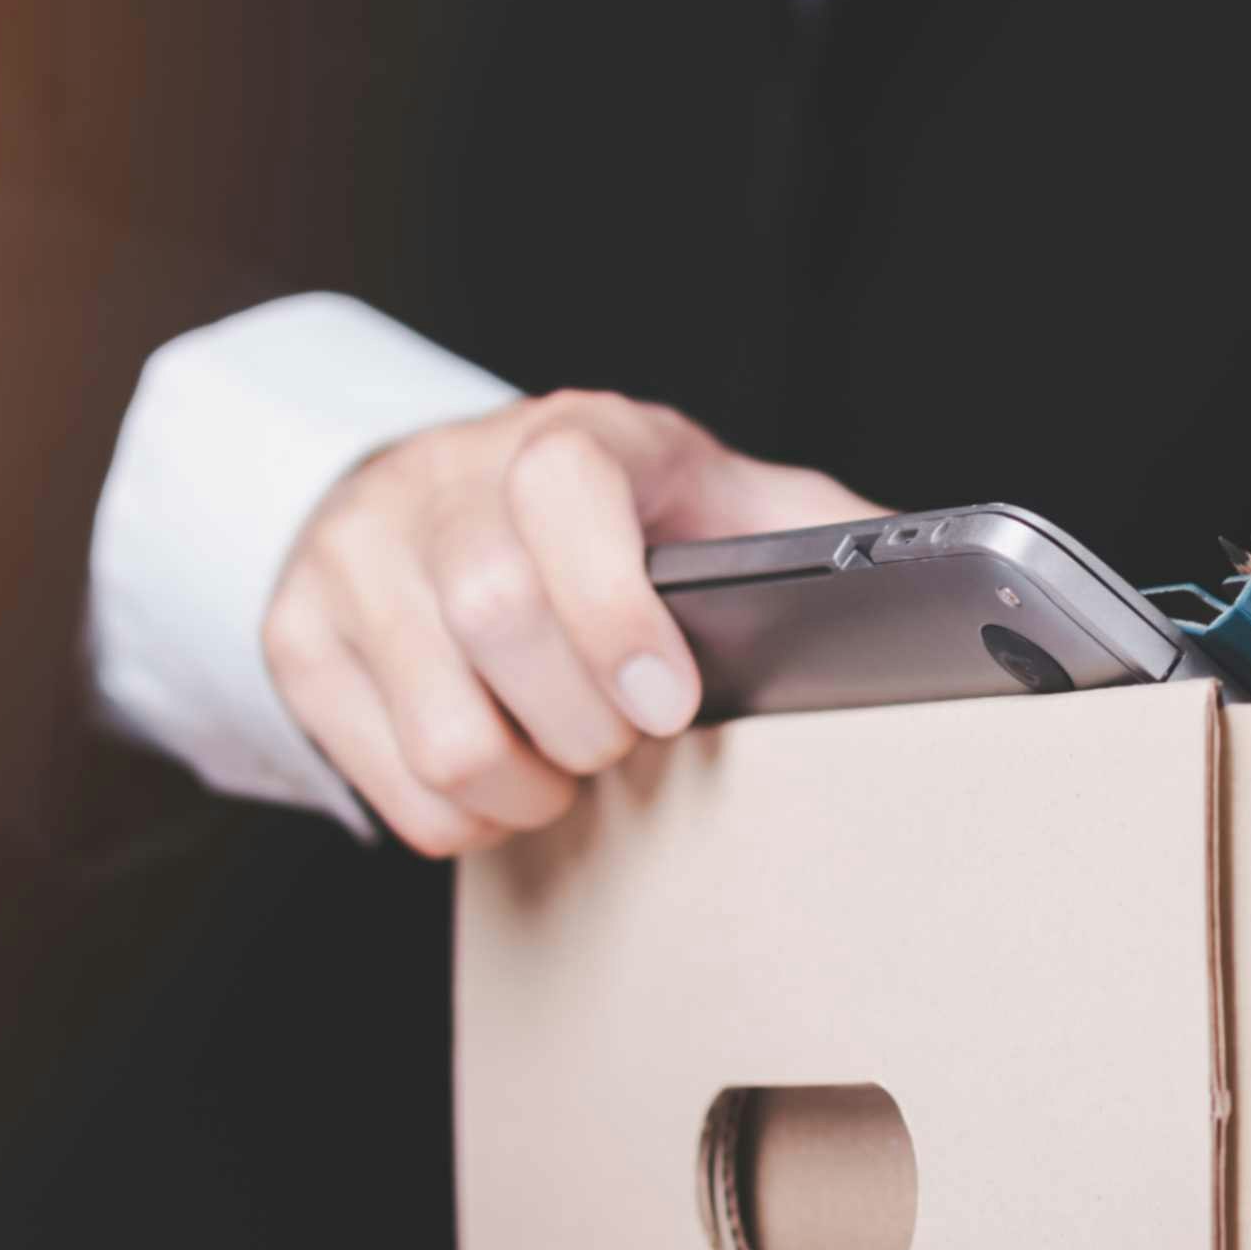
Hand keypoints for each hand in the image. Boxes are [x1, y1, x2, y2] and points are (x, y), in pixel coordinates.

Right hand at [262, 391, 875, 855]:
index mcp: (562, 434)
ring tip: (562, 770)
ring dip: (521, 785)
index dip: (614, 610)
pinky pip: (379, 777)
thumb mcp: (720, 501)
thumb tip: (952, 581)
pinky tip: (499, 781)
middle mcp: (436, 479)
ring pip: (433, 724)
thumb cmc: (613, 520)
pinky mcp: (297, 637)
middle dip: (579, 722)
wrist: (447, 496)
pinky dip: (455, 814)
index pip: (560, 488)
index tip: (667, 704)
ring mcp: (351, 556)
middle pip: (491, 616)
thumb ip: (822, 528)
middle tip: (620, 745)